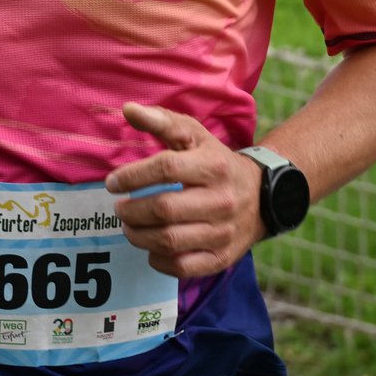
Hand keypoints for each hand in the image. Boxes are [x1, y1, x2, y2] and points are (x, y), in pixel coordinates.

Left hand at [106, 104, 262, 279]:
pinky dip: (158, 260)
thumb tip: (128, 109)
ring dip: (138, 235)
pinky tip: (151, 248)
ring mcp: (223, 232)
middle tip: (120, 209)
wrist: (263, 197)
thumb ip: (162, 121)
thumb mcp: (196, 136)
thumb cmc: (216, 162)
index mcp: (213, 165)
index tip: (112, 182)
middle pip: (164, 209)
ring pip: (169, 240)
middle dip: (132, 210)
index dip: (133, 176)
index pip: (166, 168)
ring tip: (130, 227)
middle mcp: (221, 200)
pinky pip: (182, 267)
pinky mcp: (222, 257)